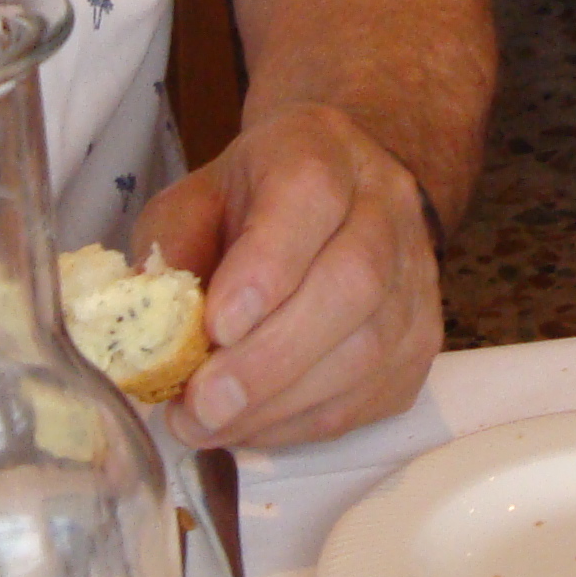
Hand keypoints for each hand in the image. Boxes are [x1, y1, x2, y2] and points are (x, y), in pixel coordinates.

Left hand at [130, 104, 442, 448]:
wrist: (336, 194)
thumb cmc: (252, 202)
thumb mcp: (195, 201)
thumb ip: (172, 252)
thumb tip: (153, 330)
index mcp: (321, 151)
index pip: (310, 198)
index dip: (266, 268)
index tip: (215, 326)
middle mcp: (385, 207)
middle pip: (352, 284)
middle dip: (270, 357)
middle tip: (203, 403)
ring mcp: (416, 276)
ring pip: (369, 349)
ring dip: (282, 402)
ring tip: (211, 424)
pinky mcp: (422, 338)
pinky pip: (373, 395)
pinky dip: (305, 423)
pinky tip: (252, 425)